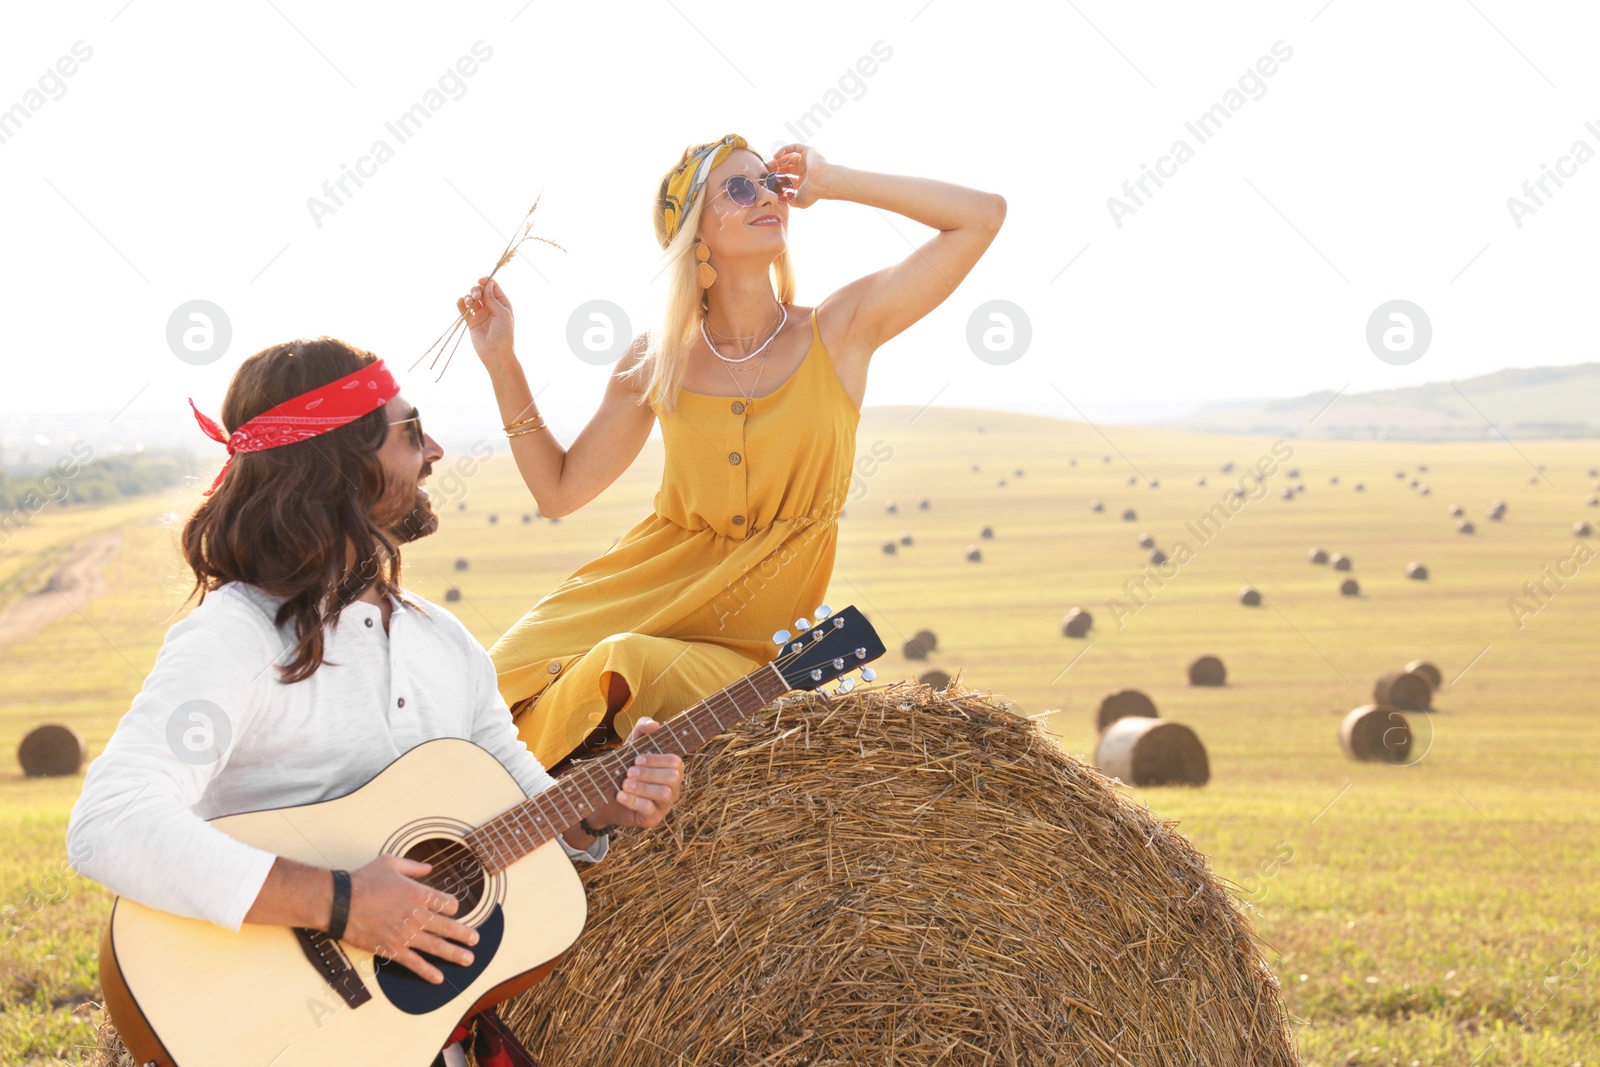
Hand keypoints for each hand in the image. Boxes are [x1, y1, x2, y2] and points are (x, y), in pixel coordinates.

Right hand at [343, 854, 478, 984]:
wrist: (340, 903)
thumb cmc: (363, 881)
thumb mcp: (391, 863)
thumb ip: (413, 867)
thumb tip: (428, 868)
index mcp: (419, 894)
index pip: (448, 904)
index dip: (452, 907)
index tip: (452, 910)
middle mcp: (416, 915)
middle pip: (448, 927)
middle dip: (464, 934)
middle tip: (475, 939)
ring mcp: (405, 935)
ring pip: (436, 947)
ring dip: (454, 954)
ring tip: (468, 959)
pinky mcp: (392, 949)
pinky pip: (414, 963)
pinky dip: (427, 971)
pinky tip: (438, 978)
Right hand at [457, 275, 514, 365]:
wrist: (496, 353)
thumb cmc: (504, 334)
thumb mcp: (502, 314)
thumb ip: (493, 299)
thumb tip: (487, 284)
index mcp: (502, 304)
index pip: (493, 287)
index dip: (486, 281)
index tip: (481, 280)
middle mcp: (491, 307)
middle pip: (480, 291)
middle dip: (476, 289)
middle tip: (476, 296)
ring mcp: (480, 314)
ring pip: (471, 299)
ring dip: (468, 296)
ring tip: (468, 302)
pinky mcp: (471, 322)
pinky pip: (464, 310)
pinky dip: (460, 304)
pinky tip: (459, 301)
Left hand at [586, 718, 684, 830]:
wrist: (604, 795)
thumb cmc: (623, 767)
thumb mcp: (631, 745)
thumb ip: (643, 729)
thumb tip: (656, 725)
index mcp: (671, 769)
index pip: (675, 762)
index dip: (657, 760)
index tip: (636, 758)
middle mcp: (672, 788)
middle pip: (673, 778)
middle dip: (649, 773)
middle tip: (629, 772)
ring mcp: (664, 805)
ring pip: (663, 794)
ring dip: (641, 787)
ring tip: (624, 783)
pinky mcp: (653, 819)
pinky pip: (650, 809)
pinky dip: (634, 801)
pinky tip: (620, 795)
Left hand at [766, 144, 830, 208]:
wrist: (822, 182)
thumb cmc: (813, 193)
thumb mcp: (799, 202)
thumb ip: (790, 200)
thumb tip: (782, 200)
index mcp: (804, 182)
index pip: (788, 178)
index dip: (777, 178)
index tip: (768, 179)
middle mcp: (805, 171)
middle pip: (787, 167)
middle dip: (776, 169)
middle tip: (766, 170)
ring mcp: (807, 161)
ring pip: (789, 158)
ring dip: (779, 160)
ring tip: (770, 164)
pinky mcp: (808, 151)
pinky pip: (794, 147)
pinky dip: (784, 150)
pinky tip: (776, 156)